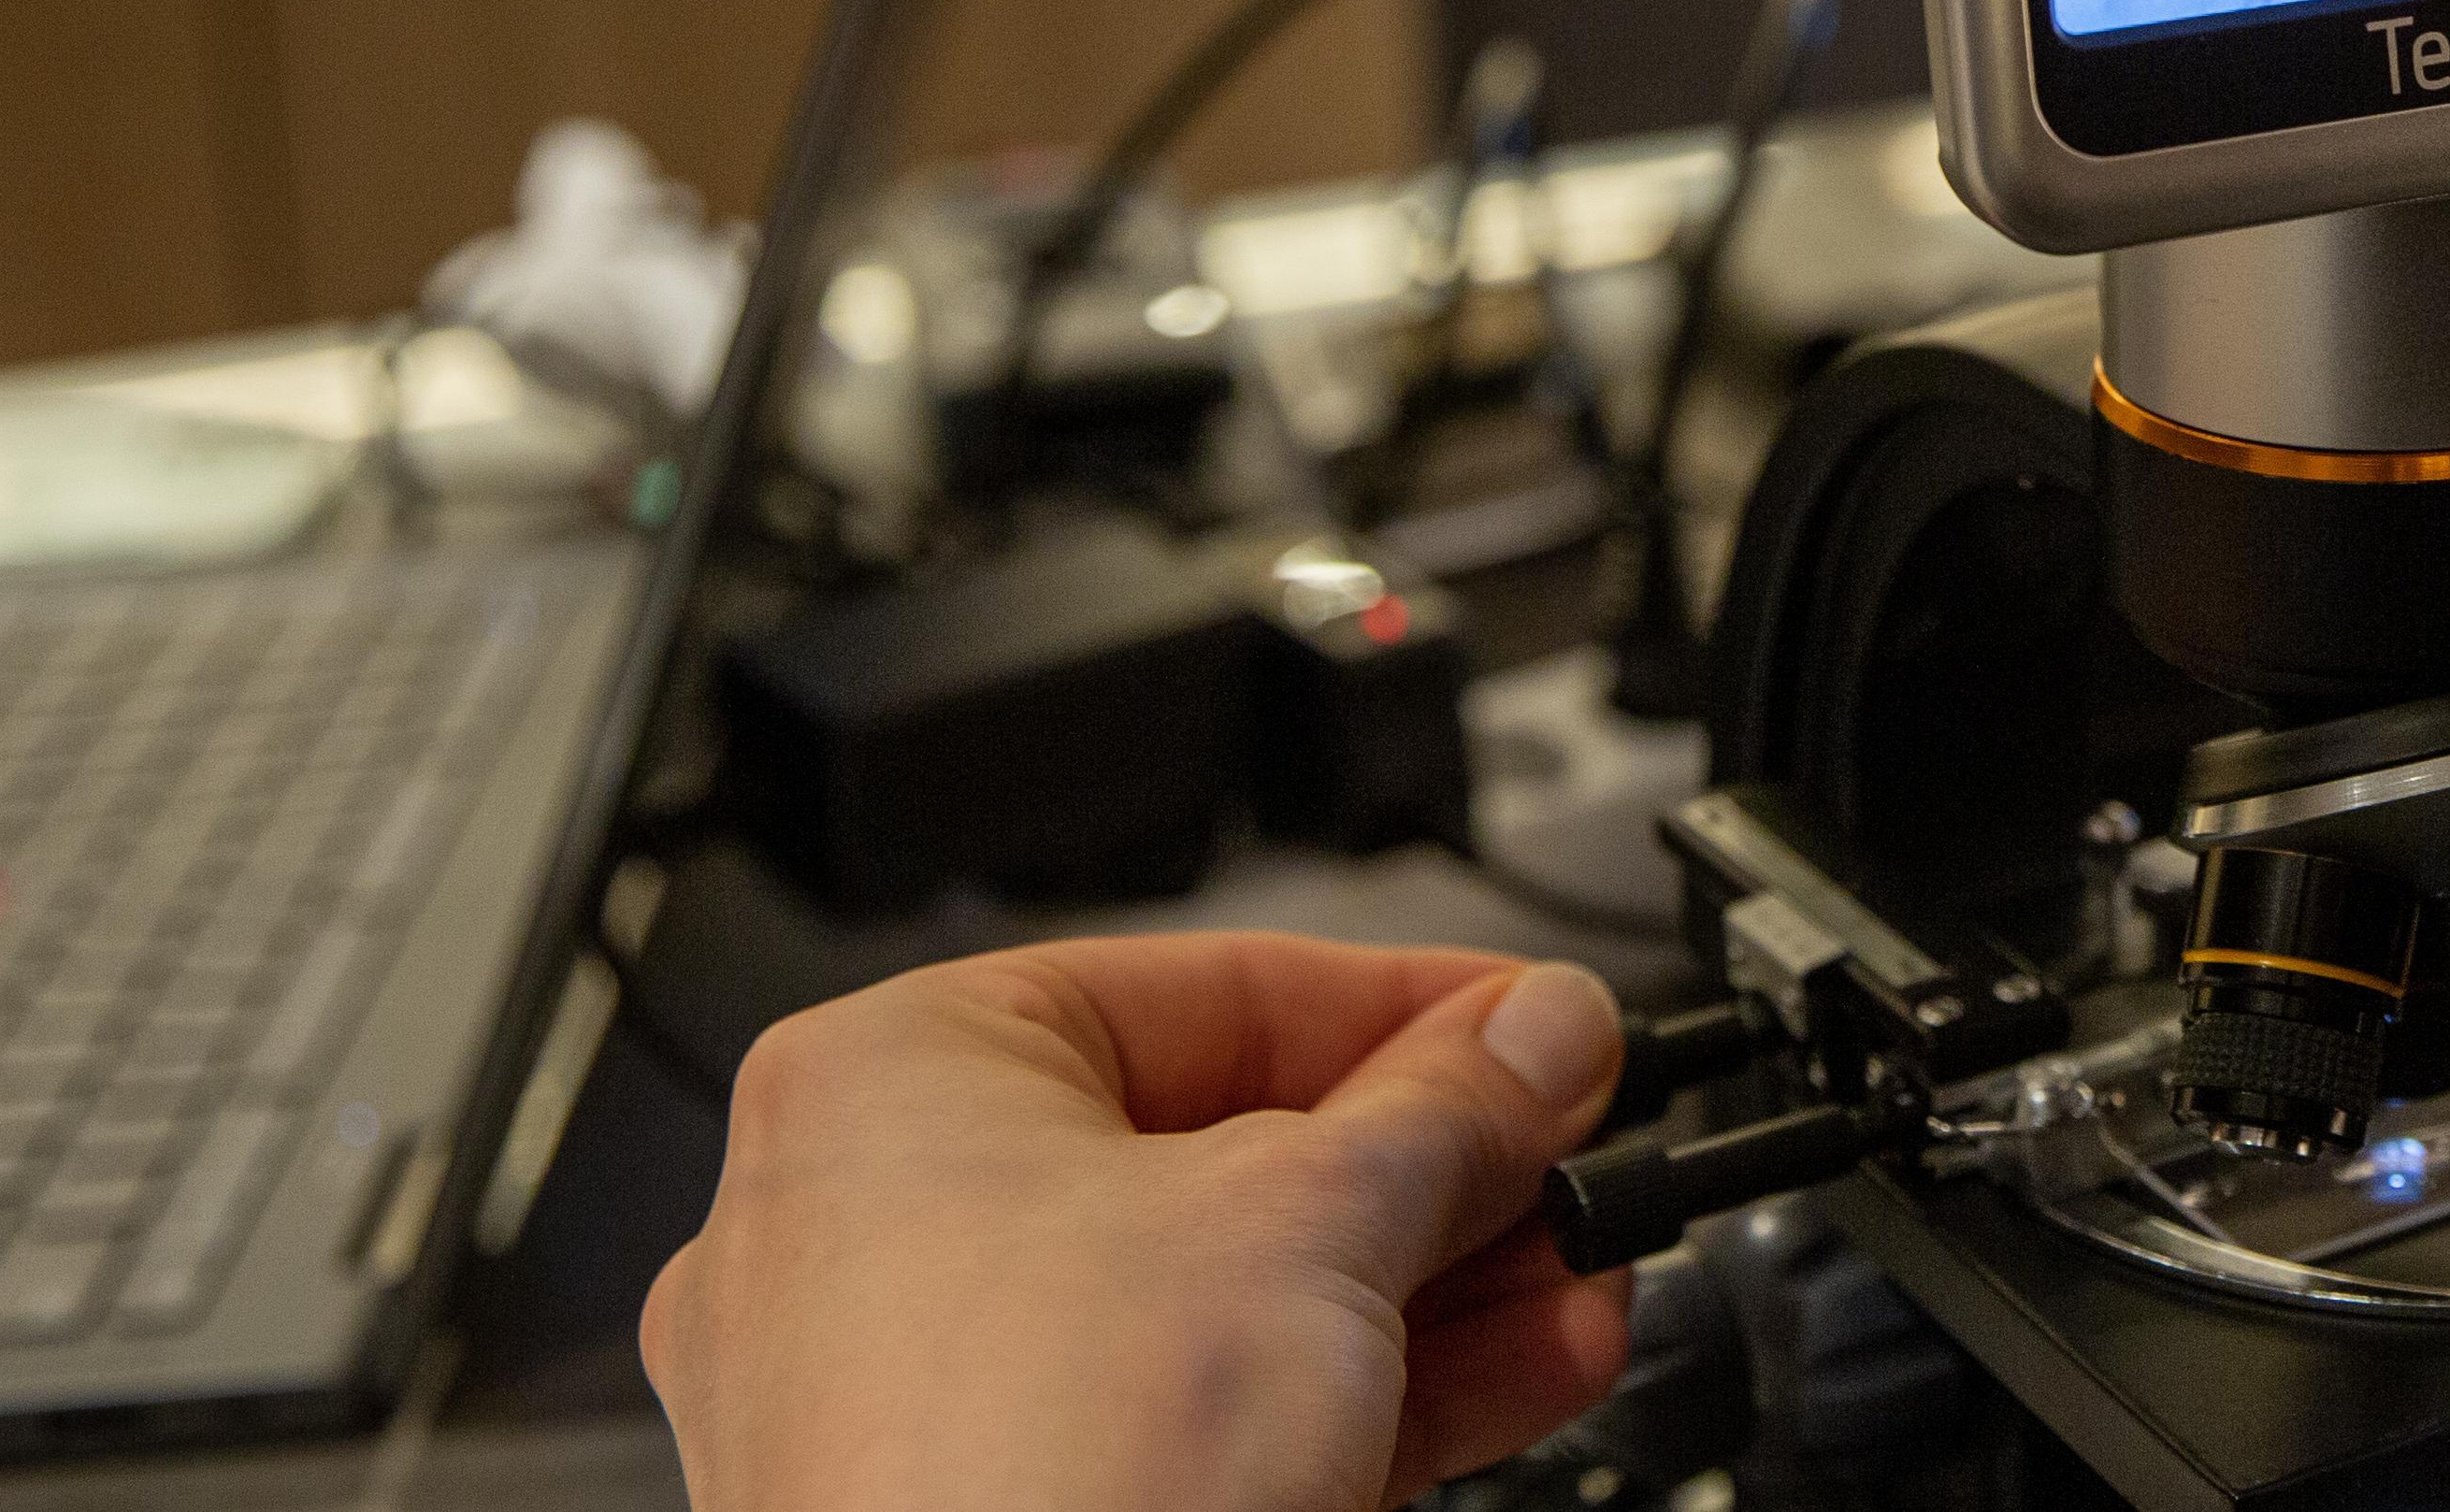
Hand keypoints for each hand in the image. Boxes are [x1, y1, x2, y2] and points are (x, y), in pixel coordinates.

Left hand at [645, 933, 1632, 1511]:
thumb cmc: (1043, 1480)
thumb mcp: (1318, 1226)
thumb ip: (1452, 1110)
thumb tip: (1539, 1036)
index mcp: (891, 1088)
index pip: (1213, 987)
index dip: (1416, 1008)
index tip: (1542, 1034)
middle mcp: (871, 1235)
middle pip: (1231, 1151)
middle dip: (1443, 1171)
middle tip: (1574, 1160)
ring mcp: (926, 1399)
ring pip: (1230, 1300)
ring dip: (1432, 1287)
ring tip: (1579, 1278)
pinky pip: (1204, 1415)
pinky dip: (1353, 1390)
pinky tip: (1515, 1370)